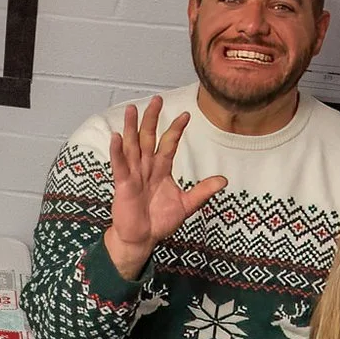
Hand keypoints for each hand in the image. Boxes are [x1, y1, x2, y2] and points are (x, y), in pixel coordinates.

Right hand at [104, 96, 228, 282]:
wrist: (142, 239)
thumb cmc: (159, 221)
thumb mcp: (186, 205)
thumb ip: (202, 191)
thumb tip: (223, 180)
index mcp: (161, 170)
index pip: (168, 145)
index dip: (175, 130)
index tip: (185, 115)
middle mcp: (146, 168)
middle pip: (148, 138)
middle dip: (151, 119)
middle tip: (156, 99)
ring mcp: (134, 175)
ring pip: (132, 146)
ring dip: (131, 128)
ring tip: (131, 109)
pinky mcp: (123, 185)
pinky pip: (120, 166)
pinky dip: (117, 151)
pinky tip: (116, 136)